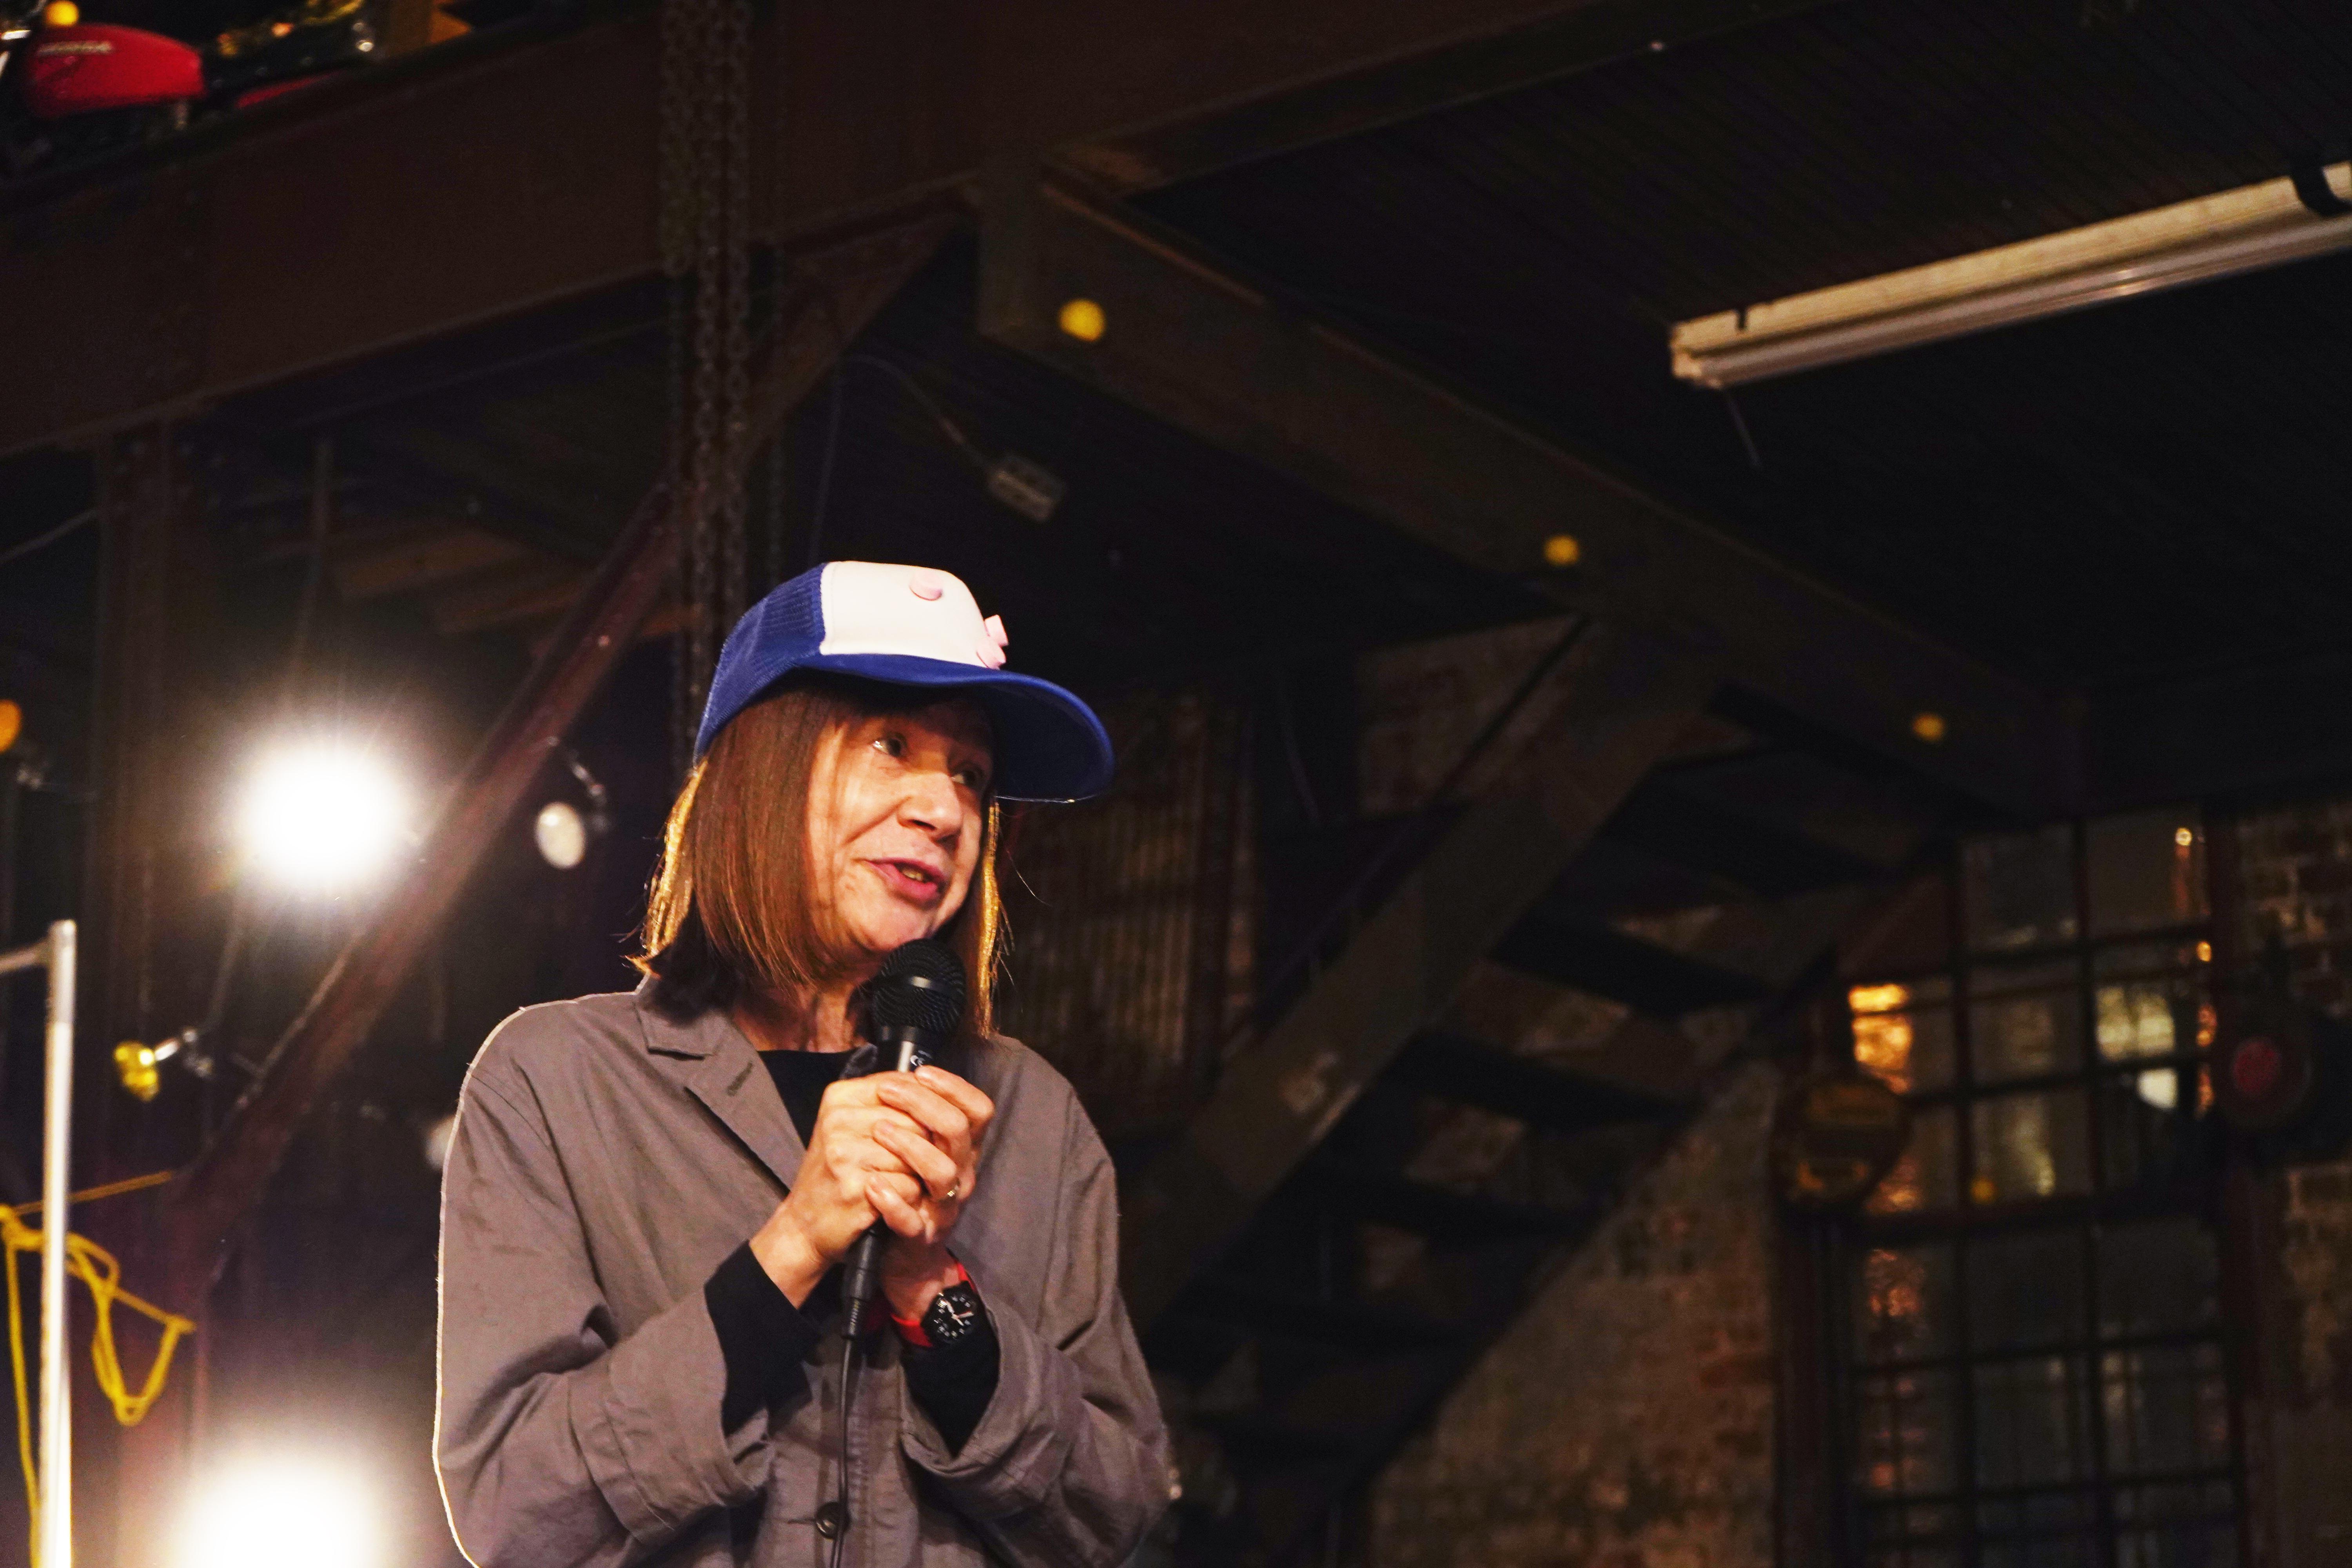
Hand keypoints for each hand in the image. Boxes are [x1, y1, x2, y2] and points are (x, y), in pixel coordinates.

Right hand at [750, 1072, 926, 1304]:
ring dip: (918, 1173)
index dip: (925, 1111)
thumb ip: (887, 1103)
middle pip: (916, 1122)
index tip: (923, 1130)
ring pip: (918, 1154)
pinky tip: (891, 1198)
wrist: (803, 1224)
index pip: (905, 1087)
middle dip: (924, 1146)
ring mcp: (845, 1153)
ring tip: (896, 1180)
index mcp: (840, 1097)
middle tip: (908, 1164)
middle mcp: (839, 1120)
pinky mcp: (856, 1187)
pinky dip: (910, 1197)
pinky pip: (910, 1185)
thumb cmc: (834, 1173)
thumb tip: (934, 1088)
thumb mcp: (851, 1127)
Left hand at [868, 1067, 993, 1319]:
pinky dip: (892, 1202)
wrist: (903, 1254)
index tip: (921, 1073)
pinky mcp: (921, 1236)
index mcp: (963, 1150)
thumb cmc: (908, 1188)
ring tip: (878, 1131)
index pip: (978, 1110)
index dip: (954, 1087)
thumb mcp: (920, 1149)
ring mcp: (944, 1207)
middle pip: (958, 1131)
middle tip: (887, 1092)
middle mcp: (961, 1175)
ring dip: (909, 1146)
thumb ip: (917, 1118)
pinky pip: (913, 1221)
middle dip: (922, 1105)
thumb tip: (900, 1076)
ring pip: (942, 1172)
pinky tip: (872, 1185)